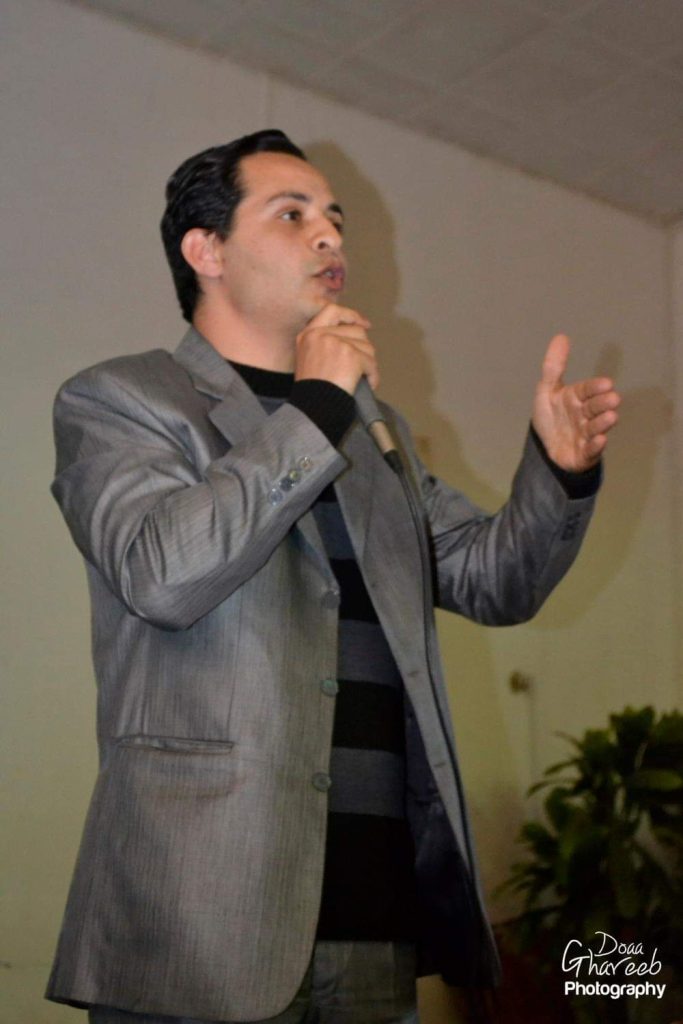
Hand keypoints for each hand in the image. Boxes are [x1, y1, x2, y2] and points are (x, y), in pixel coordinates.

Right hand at [295, 303, 377, 395]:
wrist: (313, 408)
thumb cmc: (313, 392)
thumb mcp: (309, 359)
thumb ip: (325, 343)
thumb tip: (355, 334)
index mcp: (308, 335)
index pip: (332, 311)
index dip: (351, 315)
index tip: (363, 323)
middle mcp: (320, 335)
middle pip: (356, 330)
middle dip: (363, 349)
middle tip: (363, 365)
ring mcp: (335, 343)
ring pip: (367, 346)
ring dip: (368, 364)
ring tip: (361, 379)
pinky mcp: (351, 355)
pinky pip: (371, 363)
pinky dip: (373, 376)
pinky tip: (367, 385)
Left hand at [532, 334, 619, 471]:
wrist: (546, 448)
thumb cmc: (551, 417)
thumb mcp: (547, 391)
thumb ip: (554, 367)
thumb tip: (561, 336)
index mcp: (575, 398)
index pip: (586, 390)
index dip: (595, 387)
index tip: (606, 383)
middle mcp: (583, 415)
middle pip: (594, 408)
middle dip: (603, 403)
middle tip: (613, 398)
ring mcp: (585, 435)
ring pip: (596, 428)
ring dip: (603, 423)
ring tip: (611, 416)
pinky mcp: (584, 454)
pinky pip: (590, 450)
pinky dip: (595, 446)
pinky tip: (600, 440)